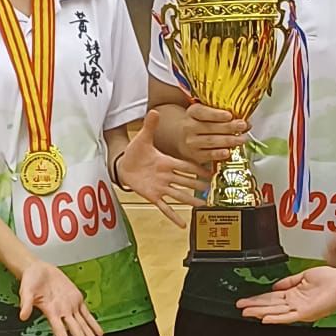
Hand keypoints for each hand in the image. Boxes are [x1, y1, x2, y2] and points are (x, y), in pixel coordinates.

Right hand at [18, 262, 104, 335]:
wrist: (38, 269)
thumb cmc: (30, 280)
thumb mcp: (26, 291)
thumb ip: (26, 304)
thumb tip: (23, 316)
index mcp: (51, 311)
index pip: (59, 331)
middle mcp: (62, 311)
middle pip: (75, 331)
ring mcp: (70, 306)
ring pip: (83, 325)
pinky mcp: (76, 298)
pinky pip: (86, 314)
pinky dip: (93, 323)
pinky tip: (98, 333)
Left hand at [114, 112, 200, 226]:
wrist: (123, 165)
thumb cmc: (135, 152)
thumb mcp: (143, 138)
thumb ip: (150, 126)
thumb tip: (154, 111)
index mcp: (167, 161)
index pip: (185, 165)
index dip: (197, 168)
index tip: (210, 171)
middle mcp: (166, 176)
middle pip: (186, 181)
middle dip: (198, 185)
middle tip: (212, 188)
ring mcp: (161, 187)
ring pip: (179, 195)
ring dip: (191, 200)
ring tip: (203, 206)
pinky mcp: (153, 196)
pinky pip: (165, 207)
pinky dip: (173, 216)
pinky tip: (182, 224)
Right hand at [181, 102, 248, 168]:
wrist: (181, 136)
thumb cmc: (199, 122)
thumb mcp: (206, 113)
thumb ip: (223, 115)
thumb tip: (246, 123)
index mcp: (192, 112)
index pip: (203, 112)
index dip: (216, 114)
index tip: (229, 115)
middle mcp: (189, 127)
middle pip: (210, 127)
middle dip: (228, 127)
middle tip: (242, 126)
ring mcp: (191, 142)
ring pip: (210, 141)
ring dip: (228, 140)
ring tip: (241, 139)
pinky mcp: (194, 155)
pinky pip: (207, 155)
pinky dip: (218, 154)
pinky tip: (227, 152)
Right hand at [237, 264, 335, 325]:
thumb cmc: (331, 280)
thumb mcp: (304, 276)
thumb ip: (289, 281)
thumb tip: (275, 284)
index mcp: (294, 295)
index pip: (271, 297)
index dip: (257, 298)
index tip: (246, 299)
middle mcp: (295, 303)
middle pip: (270, 305)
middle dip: (254, 306)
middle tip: (240, 307)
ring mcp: (300, 308)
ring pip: (275, 311)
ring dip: (260, 312)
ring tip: (247, 312)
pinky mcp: (305, 312)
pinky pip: (287, 316)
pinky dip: (276, 318)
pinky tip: (265, 318)